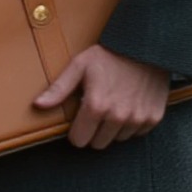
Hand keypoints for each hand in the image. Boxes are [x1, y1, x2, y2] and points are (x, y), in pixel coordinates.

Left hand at [32, 43, 170, 149]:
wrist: (146, 47)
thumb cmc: (108, 56)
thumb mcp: (79, 66)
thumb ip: (58, 89)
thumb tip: (38, 105)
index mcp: (96, 106)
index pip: (79, 141)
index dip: (76, 131)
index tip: (79, 119)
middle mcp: (118, 117)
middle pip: (97, 144)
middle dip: (94, 132)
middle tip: (96, 113)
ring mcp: (137, 118)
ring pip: (117, 139)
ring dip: (113, 129)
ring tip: (114, 106)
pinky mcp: (153, 118)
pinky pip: (136, 133)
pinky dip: (131, 125)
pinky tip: (129, 106)